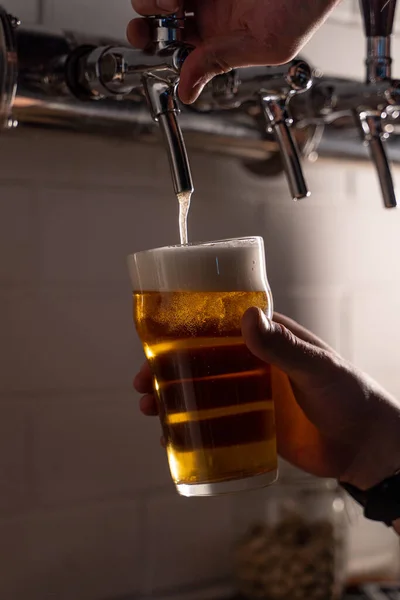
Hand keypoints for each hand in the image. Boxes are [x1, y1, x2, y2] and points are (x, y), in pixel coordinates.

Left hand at [127, 0, 338, 102]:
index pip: (175, 49)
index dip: (154, 47)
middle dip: (147, 22)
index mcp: (222, 40)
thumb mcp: (267, 46)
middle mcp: (210, 13)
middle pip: (158, 20)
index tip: (149, 42)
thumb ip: (221, 63)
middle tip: (159, 18)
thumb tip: (186, 91)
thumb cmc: (307, 5)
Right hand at [134, 309, 399, 490]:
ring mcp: (251, 394)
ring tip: (148, 408)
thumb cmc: (348, 397)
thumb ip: (284, 346)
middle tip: (142, 382)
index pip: (217, 327)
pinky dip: (190, 426)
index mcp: (268, 339)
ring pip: (202, 390)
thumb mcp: (317, 368)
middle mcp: (254, 363)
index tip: (155, 341)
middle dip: (167, 368)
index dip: (183, 332)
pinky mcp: (252, 424)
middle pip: (200, 360)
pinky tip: (169, 436)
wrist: (365, 448)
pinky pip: (214, 422)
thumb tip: (247, 316)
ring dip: (172, 397)